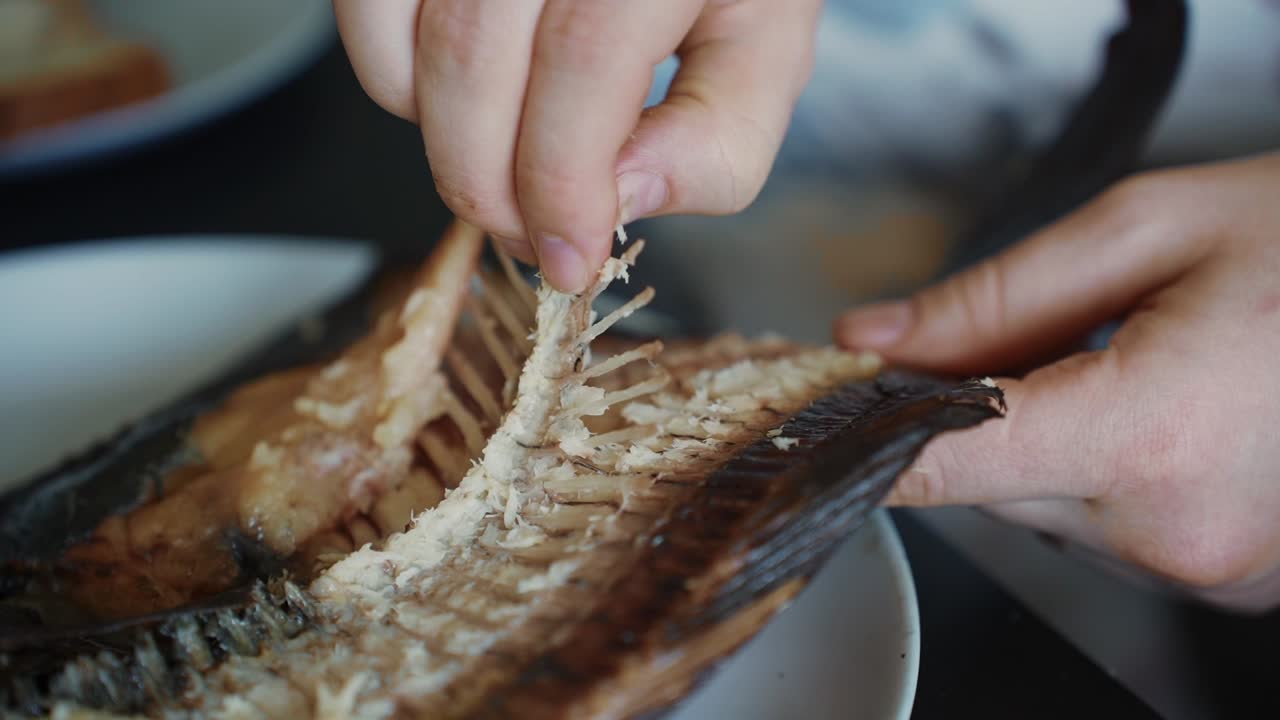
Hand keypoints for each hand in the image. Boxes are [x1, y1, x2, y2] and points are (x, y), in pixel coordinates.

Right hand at [333, 0, 821, 291]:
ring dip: (445, 145)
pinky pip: (365, 16)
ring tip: (508, 167)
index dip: (560, 181)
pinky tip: (463, 100)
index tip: (568, 257)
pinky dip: (396, 83)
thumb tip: (622, 201)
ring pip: (408, 46)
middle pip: (474, 58)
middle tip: (529, 235)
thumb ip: (720, 138)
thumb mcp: (765, 43)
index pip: (579, 60)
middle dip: (490, 186)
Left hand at [835, 152, 1279, 612]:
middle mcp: (1178, 531)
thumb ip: (993, 296)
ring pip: (1045, 513)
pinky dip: (1104, 477)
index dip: (870, 435)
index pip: (944, 466)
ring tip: (1137, 364)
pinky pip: (1111, 532)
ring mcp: (1210, 570)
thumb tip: (876, 338)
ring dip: (1047, 446)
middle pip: (988, 488)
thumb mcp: (1150, 230)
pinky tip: (1167, 414)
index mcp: (1152, 435)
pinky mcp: (1229, 581)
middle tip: (1032, 338)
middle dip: (977, 417)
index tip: (829, 412)